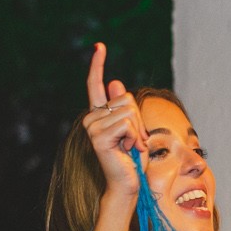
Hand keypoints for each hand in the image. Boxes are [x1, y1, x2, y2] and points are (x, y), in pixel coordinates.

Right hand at [82, 42, 145, 197]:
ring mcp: (92, 127)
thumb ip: (125, 108)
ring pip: (128, 112)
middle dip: (139, 120)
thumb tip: (115, 82)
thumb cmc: (133, 159)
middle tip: (135, 141)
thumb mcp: (134, 129)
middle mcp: (91, 118)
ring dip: (138, 131)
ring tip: (131, 147)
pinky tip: (128, 150)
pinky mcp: (98, 137)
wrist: (128, 184)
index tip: (99, 46)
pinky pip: (127, 124)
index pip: (95, 85)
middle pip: (125, 98)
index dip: (97, 65)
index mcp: (99, 115)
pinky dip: (135, 138)